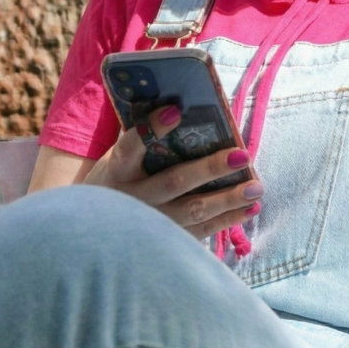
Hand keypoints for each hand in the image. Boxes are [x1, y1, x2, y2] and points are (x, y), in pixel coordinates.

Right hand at [81, 105, 263, 240]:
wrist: (92, 233)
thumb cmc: (113, 182)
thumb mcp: (114, 159)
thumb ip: (140, 137)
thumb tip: (176, 104)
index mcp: (117, 170)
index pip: (131, 146)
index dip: (152, 128)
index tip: (175, 110)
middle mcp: (134, 199)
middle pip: (174, 182)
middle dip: (210, 169)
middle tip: (241, 155)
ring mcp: (151, 224)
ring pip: (193, 211)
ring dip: (228, 199)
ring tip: (256, 186)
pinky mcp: (166, 242)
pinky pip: (201, 232)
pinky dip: (227, 220)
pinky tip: (250, 208)